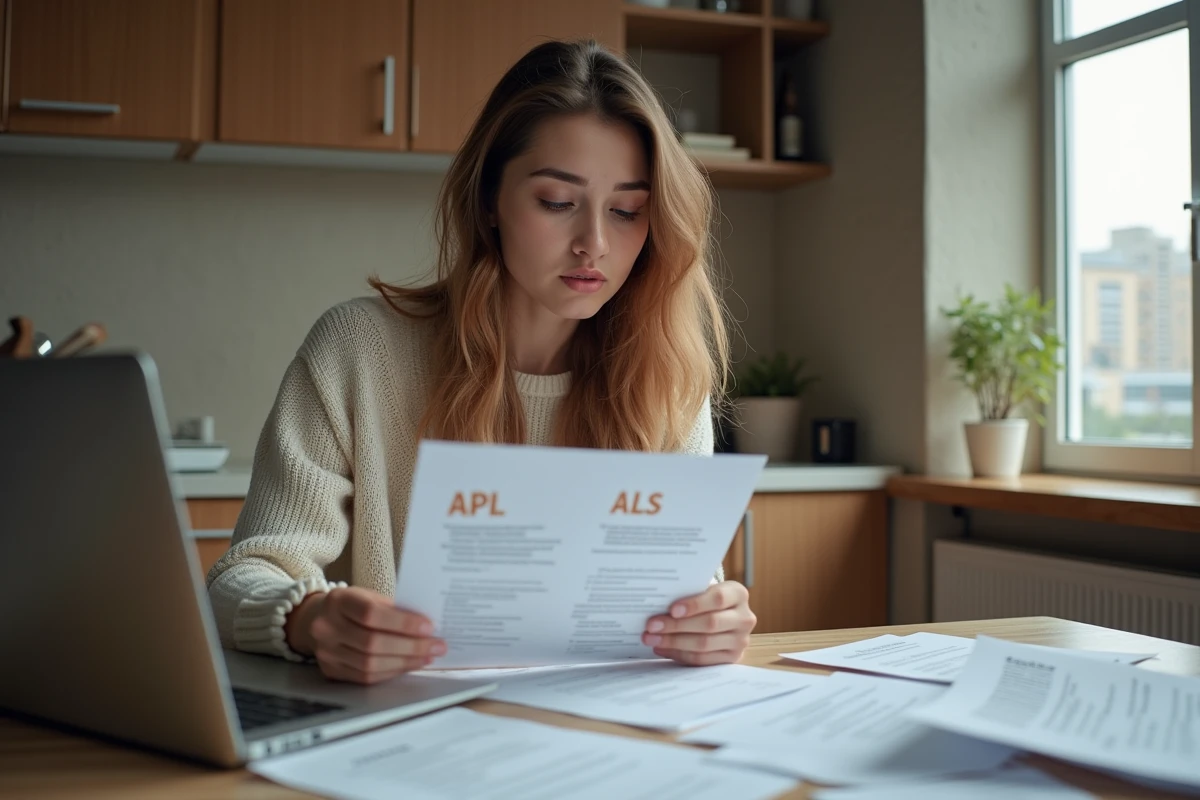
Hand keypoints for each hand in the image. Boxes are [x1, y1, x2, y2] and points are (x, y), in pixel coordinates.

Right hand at [285, 586, 445, 684]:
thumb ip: (393, 609)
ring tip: (428, 657)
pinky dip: (391, 672)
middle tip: (437, 646)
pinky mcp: (331, 671)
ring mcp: (326, 652)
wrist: (317, 619)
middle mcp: (326, 627)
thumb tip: (428, 626)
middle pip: (372, 643)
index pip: (371, 614)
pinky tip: (409, 665)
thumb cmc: (352, 605)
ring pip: (370, 664)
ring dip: (405, 662)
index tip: (429, 626)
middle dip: (411, 646)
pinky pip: (365, 677)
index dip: (402, 622)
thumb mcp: (369, 596)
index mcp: (339, 601)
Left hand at [641, 581, 755, 665]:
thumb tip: (657, 601)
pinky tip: (662, 648)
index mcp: (738, 594)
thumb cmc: (706, 598)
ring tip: (652, 639)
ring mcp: (740, 641)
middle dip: (676, 626)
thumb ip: (688, 592)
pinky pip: (702, 659)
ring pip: (704, 644)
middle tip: (651, 626)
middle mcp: (744, 618)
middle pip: (709, 624)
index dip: (694, 604)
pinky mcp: (731, 658)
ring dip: (673, 642)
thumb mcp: (703, 589)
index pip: (717, 599)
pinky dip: (679, 654)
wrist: (724, 616)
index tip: (672, 610)